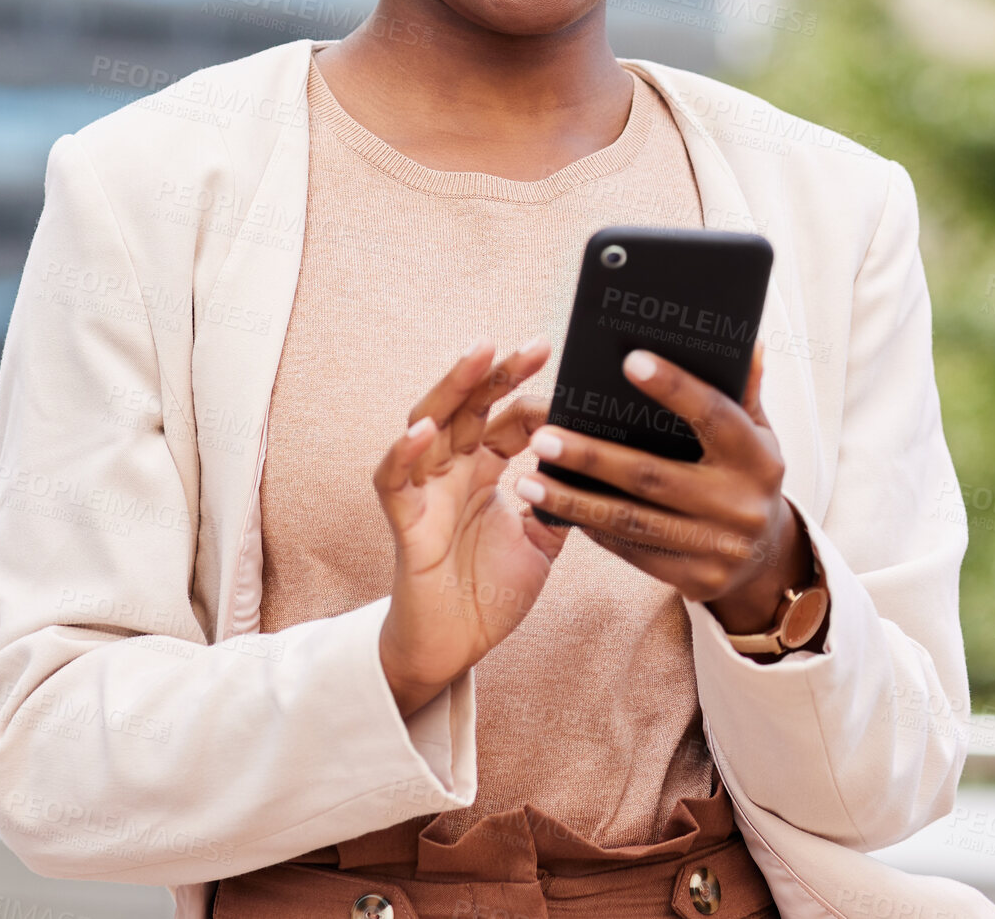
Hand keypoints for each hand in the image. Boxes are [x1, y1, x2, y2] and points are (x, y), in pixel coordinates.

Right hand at [374, 337, 567, 717]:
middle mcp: (452, 469)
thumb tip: (600, 463)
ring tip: (480, 355)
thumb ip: (562, 501)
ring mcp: (426, 490)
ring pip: (429, 422)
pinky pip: (394, 479)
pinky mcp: (405, 520)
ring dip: (454, 388)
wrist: (453, 648)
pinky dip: (403, 452)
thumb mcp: (542, 542)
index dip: (536, 399)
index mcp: (484, 469)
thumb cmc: (491, 592)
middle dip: (499, 372)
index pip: (508, 419)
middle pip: (470, 405)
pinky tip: (426, 430)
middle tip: (535, 346)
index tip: (575, 384)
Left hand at [515, 341, 822, 654]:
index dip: (675, 388)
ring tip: (529, 478)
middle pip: (654, 476)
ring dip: (575, 500)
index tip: (630, 361)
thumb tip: (747, 342)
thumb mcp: (757, 434)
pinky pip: (632, 552)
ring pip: (632, 521)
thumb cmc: (746, 475)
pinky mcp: (696, 581)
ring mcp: (718, 549)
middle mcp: (741, 506)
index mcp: (758, 458)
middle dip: (592, 456)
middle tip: (542, 434)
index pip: (714, 415)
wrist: (767, 560)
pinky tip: (554, 508)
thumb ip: (743, 390)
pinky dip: (591, 529)